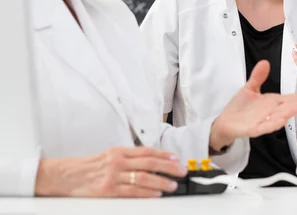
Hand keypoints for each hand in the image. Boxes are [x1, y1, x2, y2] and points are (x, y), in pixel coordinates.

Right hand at [35, 146, 187, 196]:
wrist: (65, 176)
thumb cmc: (89, 167)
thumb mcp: (109, 156)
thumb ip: (128, 158)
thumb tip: (151, 161)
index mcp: (119, 151)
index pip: (147, 151)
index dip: (164, 154)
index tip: (177, 158)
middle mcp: (118, 161)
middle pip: (149, 163)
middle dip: (168, 166)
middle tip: (182, 170)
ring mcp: (113, 176)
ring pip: (143, 177)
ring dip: (161, 181)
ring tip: (172, 184)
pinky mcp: (108, 190)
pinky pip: (131, 191)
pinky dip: (146, 192)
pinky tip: (156, 193)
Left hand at [210, 60, 296, 149]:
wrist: (225, 122)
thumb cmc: (240, 108)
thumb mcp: (250, 89)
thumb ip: (258, 77)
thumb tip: (265, 62)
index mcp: (273, 102)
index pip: (291, 98)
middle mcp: (271, 112)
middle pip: (289, 107)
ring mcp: (264, 121)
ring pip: (280, 116)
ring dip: (290, 112)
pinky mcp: (254, 129)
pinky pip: (265, 127)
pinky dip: (273, 124)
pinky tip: (281, 120)